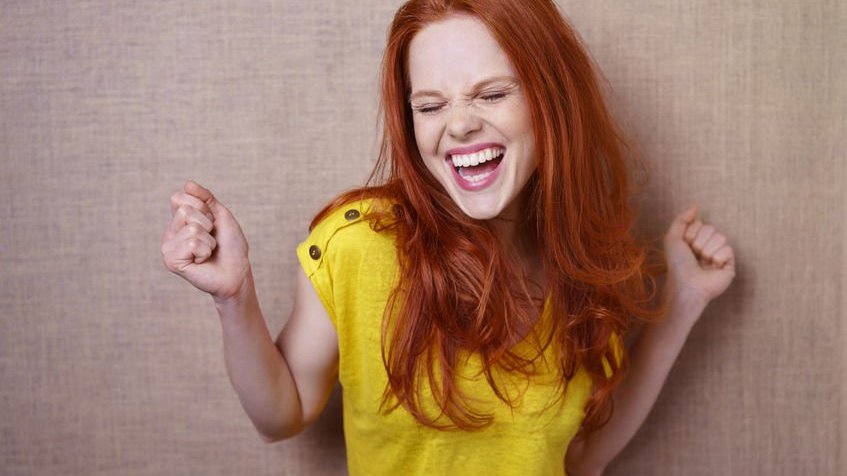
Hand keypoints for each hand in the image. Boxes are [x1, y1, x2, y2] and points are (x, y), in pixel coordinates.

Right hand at [160, 180, 250, 302]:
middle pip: (184, 211)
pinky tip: (202, 261)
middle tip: (211, 239)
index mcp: (178, 219)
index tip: (211, 223)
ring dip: (208, 240)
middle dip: (206, 223)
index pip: (179, 197)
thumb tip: (188, 184)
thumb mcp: (220, 214)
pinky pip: (192, 243)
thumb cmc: (230, 245)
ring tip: (208, 251)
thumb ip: (205, 198)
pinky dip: (204, 251)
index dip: (203, 208)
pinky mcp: (171, 261)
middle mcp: (169, 232)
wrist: (237, 271)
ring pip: (191, 228)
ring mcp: (167, 247)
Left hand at [663, 205, 735, 305]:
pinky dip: (718, 257)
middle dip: (699, 241)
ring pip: (721, 236)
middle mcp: (707, 246)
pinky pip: (728, 249)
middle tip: (695, 256)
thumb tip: (695, 206)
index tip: (685, 247)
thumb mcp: (672, 239)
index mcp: (695, 240)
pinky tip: (713, 267)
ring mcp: (719, 255)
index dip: (691, 234)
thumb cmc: (678, 264)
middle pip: (711, 228)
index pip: (700, 224)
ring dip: (708, 250)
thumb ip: (681, 219)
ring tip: (703, 262)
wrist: (687, 284)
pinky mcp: (729, 264)